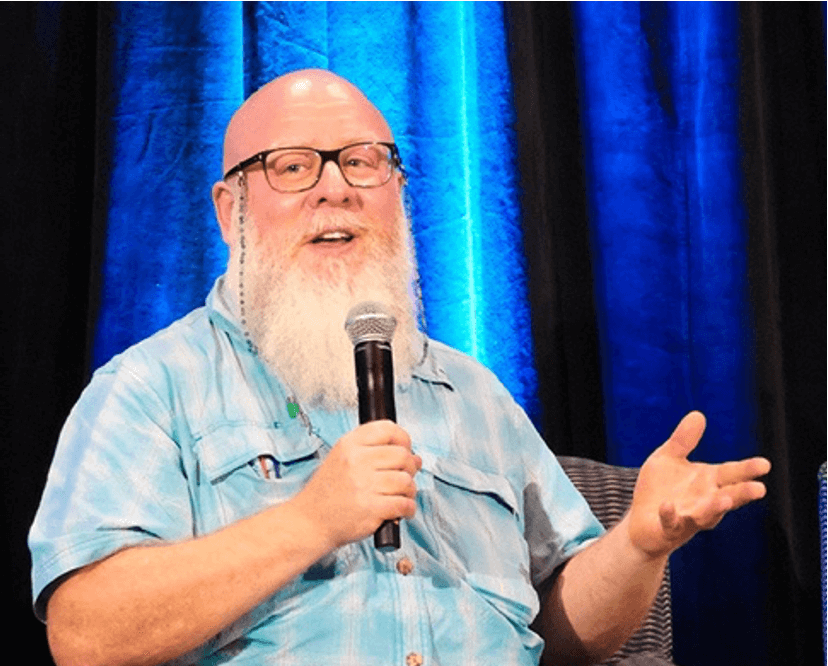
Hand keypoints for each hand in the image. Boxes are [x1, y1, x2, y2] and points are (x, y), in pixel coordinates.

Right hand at [291, 420, 421, 549]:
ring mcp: (364, 484)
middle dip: (410, 468)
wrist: (310, 522)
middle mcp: (356, 460)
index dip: (404, 439)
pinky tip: (401, 511)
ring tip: (401, 496)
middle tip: (404, 478)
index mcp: (349, 444)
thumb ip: (376, 453)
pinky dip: (408, 509)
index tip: (406, 450)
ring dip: (409, 491)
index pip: (389, 429)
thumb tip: (415, 458)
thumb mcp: (342, 459)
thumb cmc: (327, 494)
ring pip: (406, 480)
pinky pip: (404, 504)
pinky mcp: (371, 507)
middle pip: (403, 455)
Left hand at [627, 411, 770, 558]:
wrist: (641, 521)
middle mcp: (704, 502)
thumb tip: (698, 414)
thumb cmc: (661, 489)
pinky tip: (667, 506)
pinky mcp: (667, 528)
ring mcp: (688, 517)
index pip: (731, 474)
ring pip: (705, 514)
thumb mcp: (668, 458)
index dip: (747, 470)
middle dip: (742, 493)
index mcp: (708, 482)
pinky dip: (670, 515)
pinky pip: (670, 522)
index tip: (765, 464)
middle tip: (759, 489)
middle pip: (727, 496)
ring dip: (713, 508)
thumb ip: (683, 440)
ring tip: (724, 500)